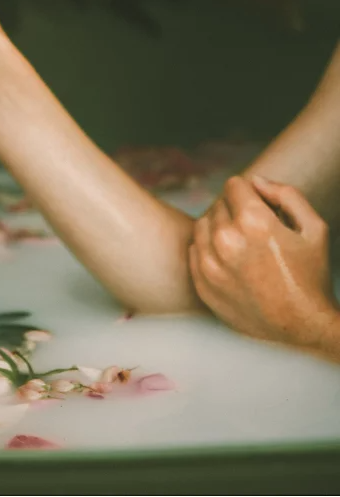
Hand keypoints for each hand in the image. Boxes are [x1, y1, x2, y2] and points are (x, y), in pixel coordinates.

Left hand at [190, 174, 338, 351]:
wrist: (303, 328)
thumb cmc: (310, 276)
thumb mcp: (314, 227)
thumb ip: (286, 194)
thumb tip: (255, 180)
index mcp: (253, 222)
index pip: (234, 185)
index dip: (249, 193)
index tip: (261, 208)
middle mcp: (226, 240)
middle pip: (219, 204)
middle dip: (235, 210)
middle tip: (255, 231)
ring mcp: (210, 264)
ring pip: (203, 225)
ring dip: (219, 227)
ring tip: (242, 245)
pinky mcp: (202, 283)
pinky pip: (194, 250)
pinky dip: (208, 249)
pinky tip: (231, 261)